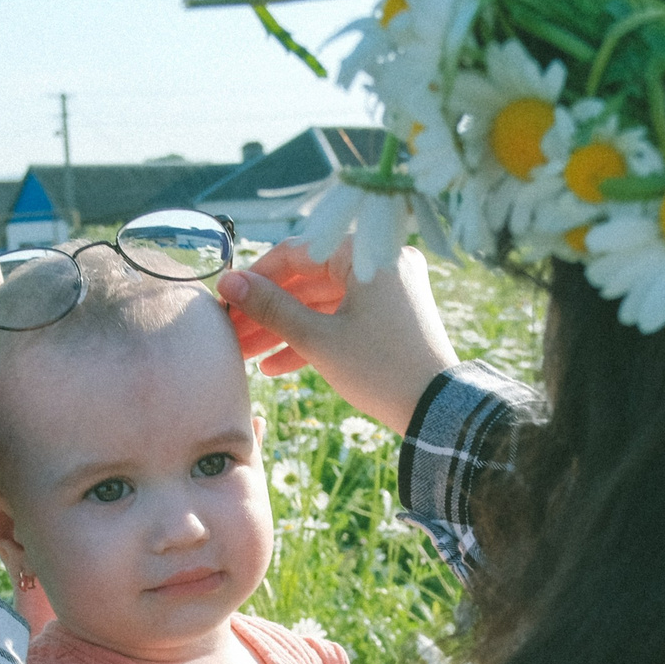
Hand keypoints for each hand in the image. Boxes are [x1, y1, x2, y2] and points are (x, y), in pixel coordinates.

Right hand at [219, 238, 460, 434]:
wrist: (438, 410)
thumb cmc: (379, 369)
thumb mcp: (319, 340)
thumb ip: (271, 308)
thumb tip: (228, 282)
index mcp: (366, 253)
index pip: (298, 253)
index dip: (256, 277)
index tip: (226, 299)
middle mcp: (381, 262)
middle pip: (309, 280)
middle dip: (268, 310)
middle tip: (230, 332)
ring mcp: (389, 290)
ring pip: (323, 303)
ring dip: (285, 328)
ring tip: (245, 355)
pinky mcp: (392, 316)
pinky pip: (344, 318)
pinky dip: (314, 337)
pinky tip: (275, 366)